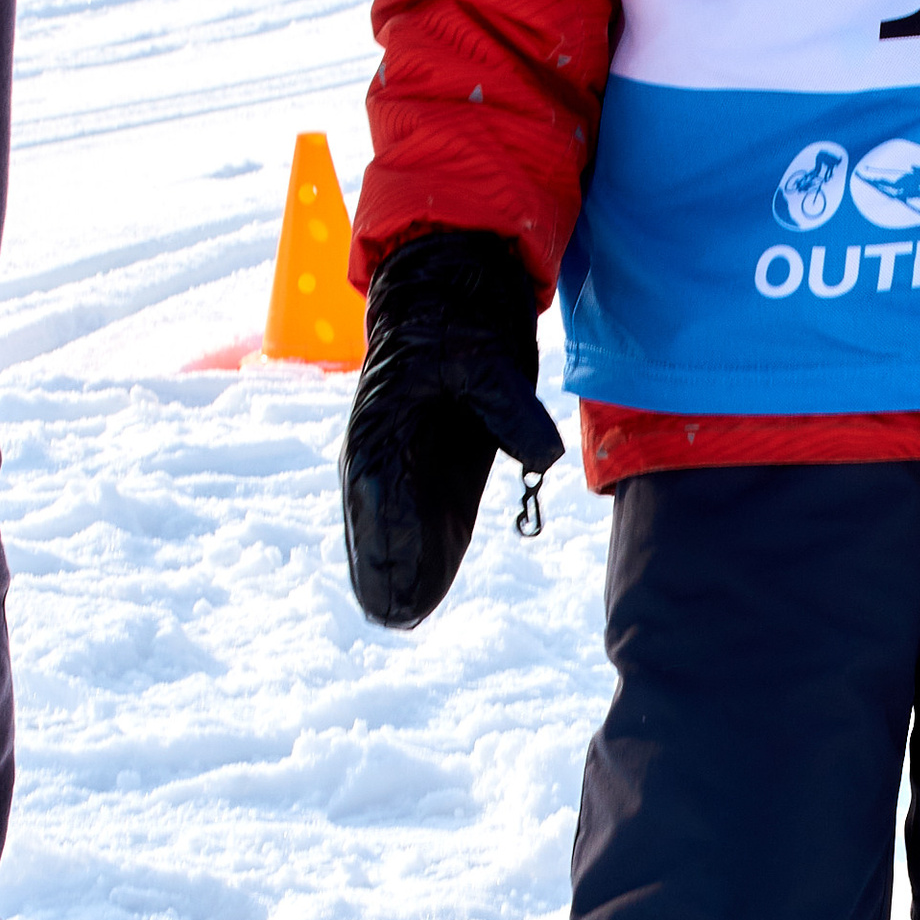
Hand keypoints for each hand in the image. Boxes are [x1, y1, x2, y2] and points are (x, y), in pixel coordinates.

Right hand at [341, 228, 566, 627]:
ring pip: (393, 535)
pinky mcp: (434, 475)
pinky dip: (423, 560)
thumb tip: (546, 452)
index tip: (400, 572)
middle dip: (384, 569)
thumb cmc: (457, 323)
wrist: (453, 299)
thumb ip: (509, 407)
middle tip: (396, 615)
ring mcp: (405, 470)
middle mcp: (384, 454)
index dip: (388, 536)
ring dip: (397, 574)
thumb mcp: (482, 356)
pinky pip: (424, 527)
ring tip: (403, 619)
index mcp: (382, 423)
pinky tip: (421, 600)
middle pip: (373, 523)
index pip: (380, 489)